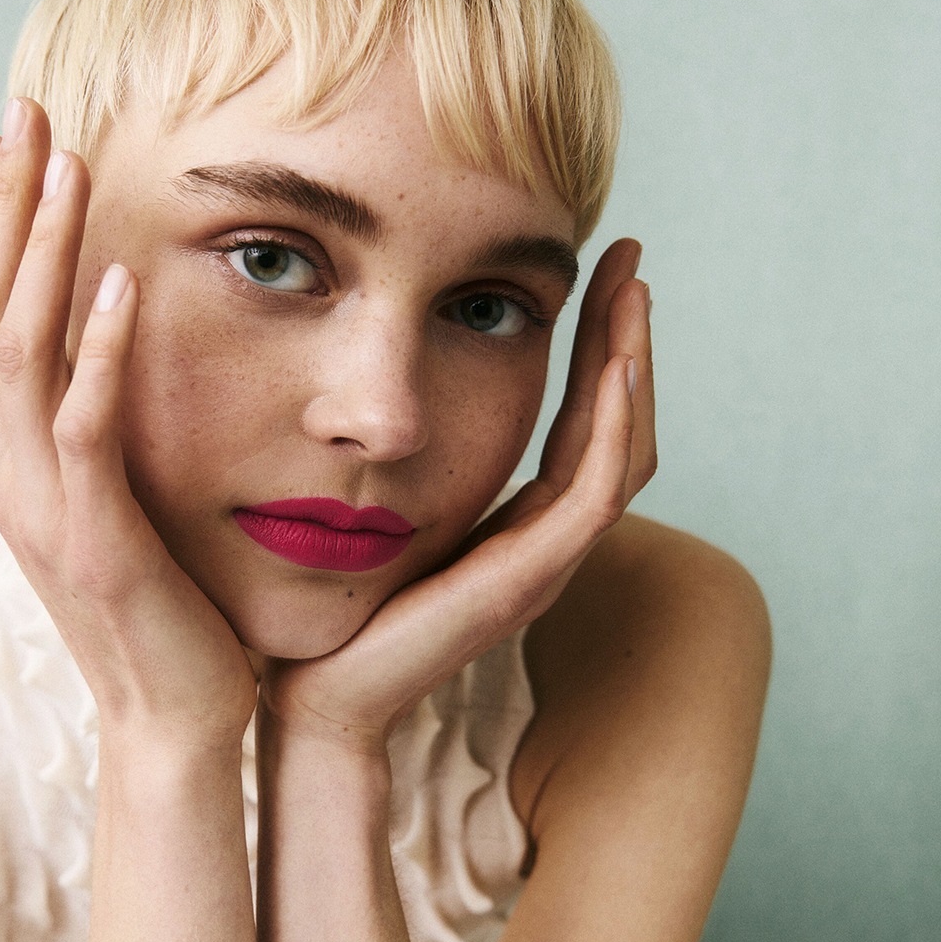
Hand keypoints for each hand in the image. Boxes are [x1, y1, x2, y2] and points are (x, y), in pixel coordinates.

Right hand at [0, 100, 256, 748]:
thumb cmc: (159, 606)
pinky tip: (119, 282)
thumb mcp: (113, 500)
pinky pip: (86, 426)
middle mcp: (6, 469)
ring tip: (66, 164)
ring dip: (42, 252)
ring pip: (22, 353)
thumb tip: (104, 347)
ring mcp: (42, 504)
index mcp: (10, 456)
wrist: (172, 719)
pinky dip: (98, 351)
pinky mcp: (94, 535)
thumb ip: (93, 428)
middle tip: (22, 111)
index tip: (10, 142)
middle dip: (3, 206)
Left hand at [260, 238, 654, 751]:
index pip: (580, 420)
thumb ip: (396, 453)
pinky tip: (614, 363)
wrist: (308, 685)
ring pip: (622, 452)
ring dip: (631, 366)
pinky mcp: (525, 579)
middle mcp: (539, 539)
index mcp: (511, 521)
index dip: (593, 345)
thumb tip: (368, 373)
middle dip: (624, 338)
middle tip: (628, 256)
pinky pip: (593, 493)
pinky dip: (615, 426)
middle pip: (617, 426)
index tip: (592, 264)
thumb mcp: (372, 502)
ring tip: (632, 289)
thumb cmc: (324, 597)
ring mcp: (541, 561)